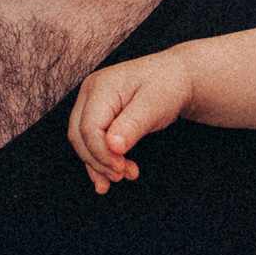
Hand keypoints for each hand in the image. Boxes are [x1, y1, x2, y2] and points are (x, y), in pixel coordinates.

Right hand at [67, 53, 196, 193]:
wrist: (176, 76)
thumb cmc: (167, 85)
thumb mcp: (155, 104)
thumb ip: (133, 125)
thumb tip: (113, 147)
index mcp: (101, 86)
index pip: (89, 128)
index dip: (102, 153)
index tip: (121, 168)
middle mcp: (90, 94)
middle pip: (79, 135)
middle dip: (98, 161)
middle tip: (122, 176)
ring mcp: (91, 104)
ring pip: (82, 141)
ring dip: (98, 164)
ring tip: (121, 178)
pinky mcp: (98, 115)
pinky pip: (91, 142)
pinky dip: (99, 160)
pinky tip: (107, 178)